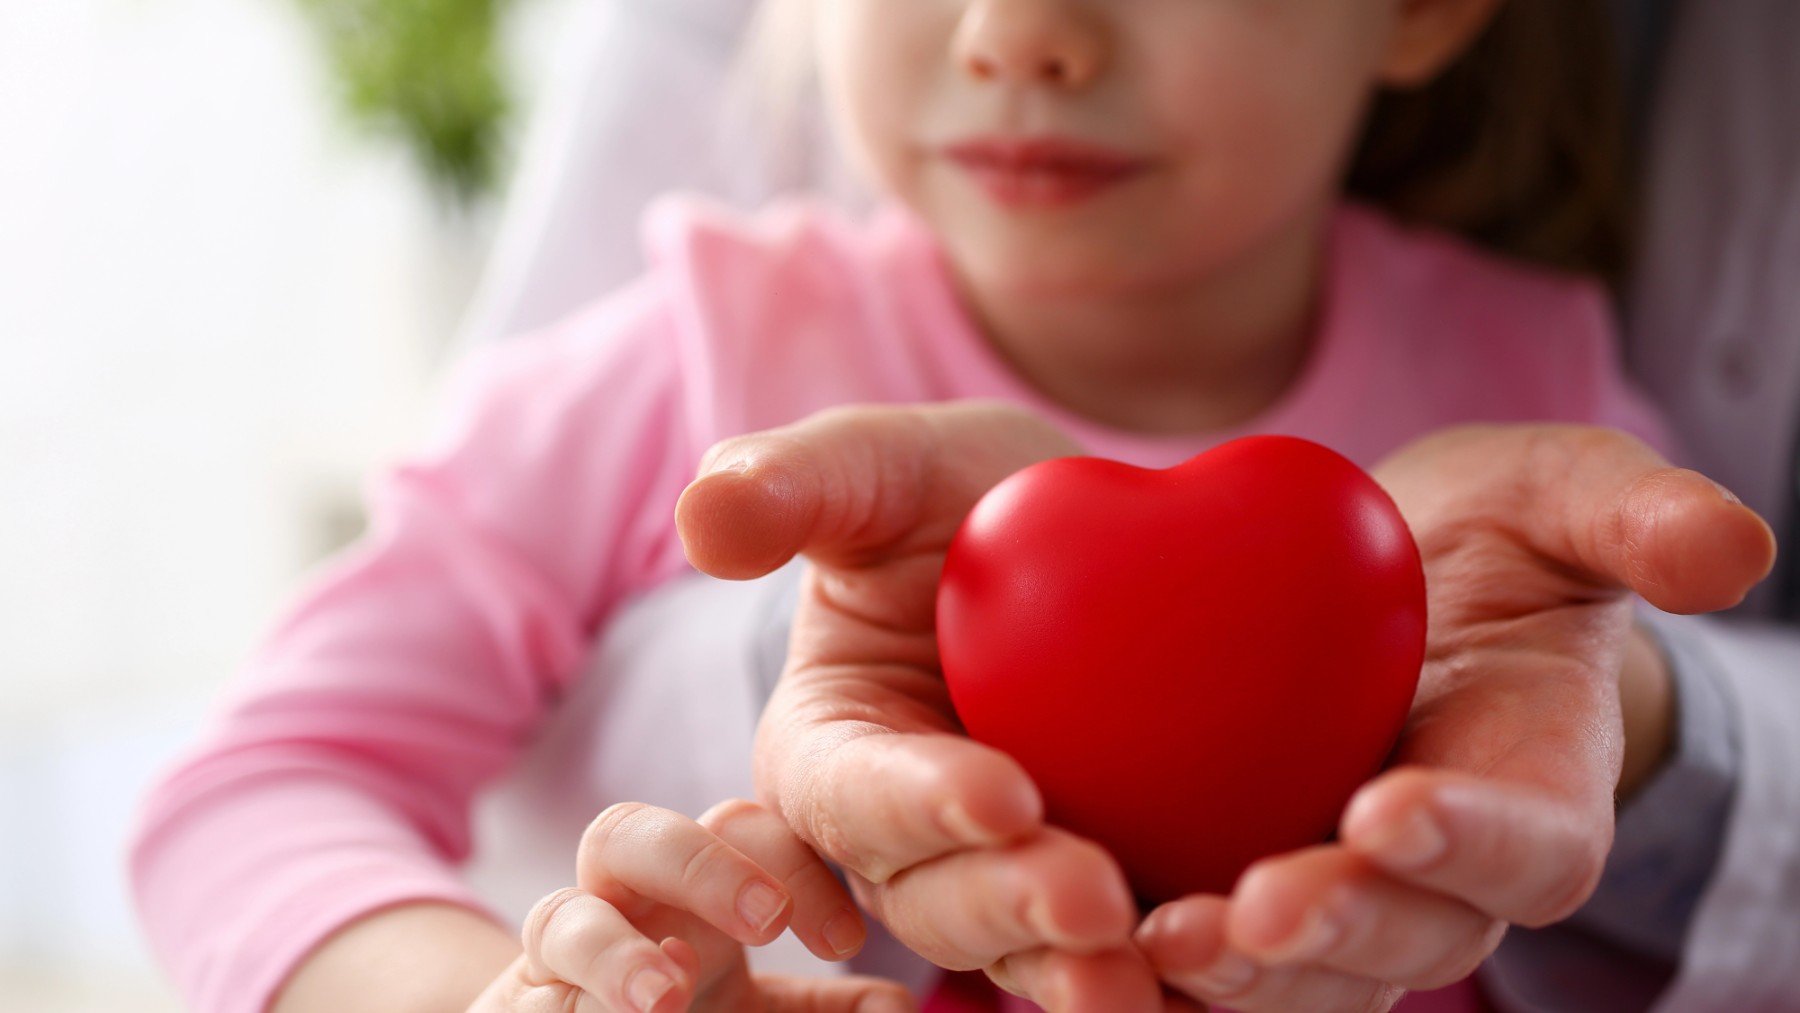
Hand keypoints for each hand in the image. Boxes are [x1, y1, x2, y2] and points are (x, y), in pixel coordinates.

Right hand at [469, 799, 912, 1011]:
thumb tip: (898, 1010)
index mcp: (689, 894)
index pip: (741, 832)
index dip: (796, 865)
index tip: (847, 941)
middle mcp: (617, 911)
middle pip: (635, 834)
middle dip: (702, 864)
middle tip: (769, 919)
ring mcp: (555, 966)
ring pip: (559, 917)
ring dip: (612, 954)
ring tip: (665, 997)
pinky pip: (528, 1002)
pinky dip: (570, 1007)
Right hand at [677, 403, 1170, 1011]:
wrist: (1077, 542)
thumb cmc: (952, 498)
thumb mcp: (880, 468)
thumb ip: (791, 486)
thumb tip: (704, 520)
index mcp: (830, 755)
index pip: (856, 794)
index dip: (918, 803)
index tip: (1000, 793)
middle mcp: (901, 845)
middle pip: (936, 898)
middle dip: (1007, 903)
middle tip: (1090, 894)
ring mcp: (1000, 879)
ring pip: (1022, 950)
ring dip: (1076, 968)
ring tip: (1142, 968)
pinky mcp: (1098, 893)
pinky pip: (1120, 951)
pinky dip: (1164, 973)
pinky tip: (1219, 966)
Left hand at [1135, 424, 1776, 1010]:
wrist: (1385, 595)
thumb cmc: (1485, 546)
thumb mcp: (1555, 499)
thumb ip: (1632, 516)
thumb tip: (1734, 547)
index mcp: (1536, 799)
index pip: (1523, 845)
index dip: (1467, 840)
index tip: (1393, 810)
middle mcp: (1446, 879)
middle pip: (1408, 940)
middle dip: (1336, 934)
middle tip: (1254, 912)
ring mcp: (1351, 901)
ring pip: (1311, 980)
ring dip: (1240, 977)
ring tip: (1156, 944)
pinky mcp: (1255, 896)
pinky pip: (1220, 957)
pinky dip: (1162, 965)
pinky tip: (1085, 938)